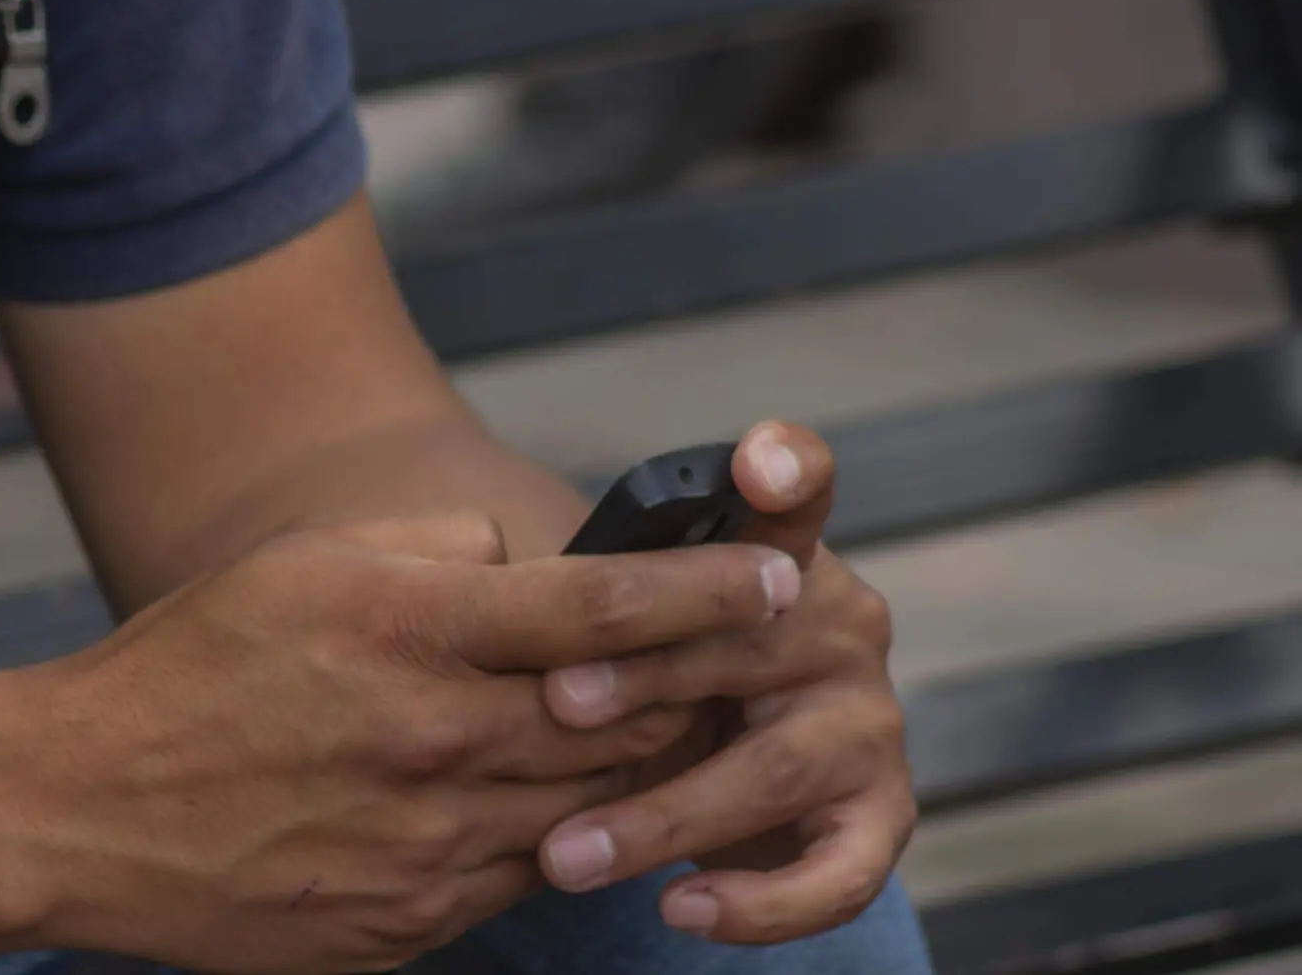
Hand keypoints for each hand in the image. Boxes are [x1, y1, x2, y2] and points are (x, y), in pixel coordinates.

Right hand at [12, 513, 800, 972]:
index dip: (710, 588)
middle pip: (627, 721)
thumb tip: (529, 560)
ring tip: (671, 735)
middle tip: (752, 661)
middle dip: (702, 687)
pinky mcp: (406, 923)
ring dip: (643, 770)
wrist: (79, 808)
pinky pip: (520, 878)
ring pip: (591, 809)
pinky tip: (547, 804)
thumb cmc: (191, 664)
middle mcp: (438, 745)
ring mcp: (427, 849)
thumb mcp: (307, 561)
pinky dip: (553, 835)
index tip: (783, 571)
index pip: (606, 608)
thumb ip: (438, 545)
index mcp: (414, 635)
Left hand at [536, 421, 914, 944]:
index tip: (758, 459)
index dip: (786, 468)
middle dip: (646, 678)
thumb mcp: (618, 625)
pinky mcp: (879, 818)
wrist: (707, 775)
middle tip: (555, 703)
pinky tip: (681, 911)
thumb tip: (492, 582)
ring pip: (774, 769)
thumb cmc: (647, 674)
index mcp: (782, 557)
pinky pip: (836, 875)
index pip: (797, 493)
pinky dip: (758, 904)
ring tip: (566, 854)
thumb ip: (595, 598)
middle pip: (747, 645)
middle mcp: (841, 628)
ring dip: (662, 815)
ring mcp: (869, 724)